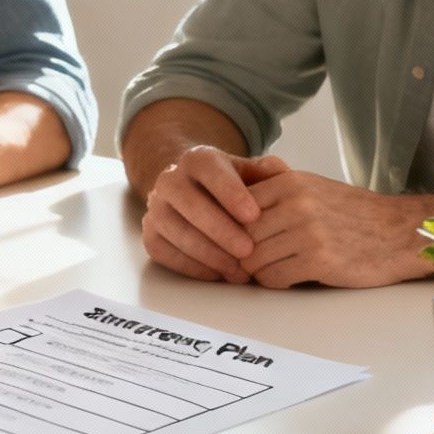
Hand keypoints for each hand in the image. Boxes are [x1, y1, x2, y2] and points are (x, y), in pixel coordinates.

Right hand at [140, 147, 284, 282]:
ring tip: (238, 270)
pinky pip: (166, 253)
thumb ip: (268, 172)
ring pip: (175, 230)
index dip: (231, 193)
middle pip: (189, 203)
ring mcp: (156, 208)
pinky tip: (218, 274)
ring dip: (208, 253)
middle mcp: (170, 179)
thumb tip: (283, 174)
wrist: (192, 191)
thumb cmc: (229, 186)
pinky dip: (192, 266)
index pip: (210, 170)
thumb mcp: (249, 172)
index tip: (254, 215)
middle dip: (220, 229)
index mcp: (197, 159)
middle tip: (248, 250)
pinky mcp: (150, 234)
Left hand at [237, 170, 433, 287]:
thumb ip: (274, 185)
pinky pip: (273, 278)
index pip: (236, 207)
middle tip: (245, 262)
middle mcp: (296, 203)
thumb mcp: (311, 184)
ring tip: (271, 268)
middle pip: (241, 235)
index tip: (235, 240)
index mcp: (290, 182)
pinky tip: (289, 276)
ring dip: (257, 270)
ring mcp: (308, 232)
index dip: (231, 228)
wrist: (399, 232)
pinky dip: (275, 281)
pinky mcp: (319, 260)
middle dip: (240, 253)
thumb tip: (234, 191)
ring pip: (253, 259)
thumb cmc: (351, 212)